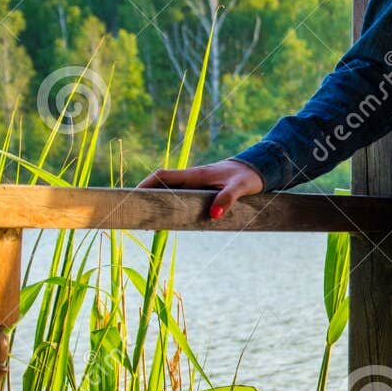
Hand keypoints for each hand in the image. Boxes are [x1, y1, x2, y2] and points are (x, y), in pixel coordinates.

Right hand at [135, 159, 263, 220]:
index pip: (163, 176)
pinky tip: (169, 219)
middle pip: (161, 184)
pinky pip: (180, 195)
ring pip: (170, 190)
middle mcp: (192, 177)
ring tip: (148, 223)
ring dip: (157, 202)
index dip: (146, 184)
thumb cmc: (248, 177)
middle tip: (135, 214)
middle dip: (146, 196)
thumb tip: (213, 216)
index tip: (132, 196)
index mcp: (196, 175)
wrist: (259, 168)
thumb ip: (227, 199)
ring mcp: (196, 182)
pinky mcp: (202, 188)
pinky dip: (171, 204)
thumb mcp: (240, 188)